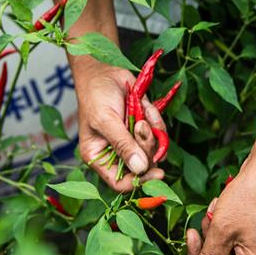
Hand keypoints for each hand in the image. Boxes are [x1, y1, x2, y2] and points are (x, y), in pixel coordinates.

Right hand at [74, 60, 165, 191]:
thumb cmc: (96, 95)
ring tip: (142, 114)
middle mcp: (116, 153)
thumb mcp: (105, 120)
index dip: (139, 182)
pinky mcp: (144, 128)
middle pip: (142, 167)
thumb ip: (122, 144)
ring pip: (154, 150)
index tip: (157, 172)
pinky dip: (157, 120)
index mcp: (99, 157)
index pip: (120, 183)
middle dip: (146, 146)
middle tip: (141, 125)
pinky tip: (146, 106)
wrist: (105, 70)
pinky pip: (159, 133)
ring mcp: (132, 140)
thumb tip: (140, 169)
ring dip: (152, 131)